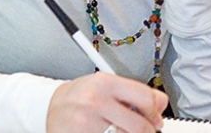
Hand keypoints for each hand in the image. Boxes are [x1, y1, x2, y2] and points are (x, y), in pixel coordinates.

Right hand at [46, 73, 167, 132]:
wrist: (49, 106)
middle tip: (145, 131)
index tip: (155, 118)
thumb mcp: (105, 84)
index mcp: (104, 83)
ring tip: (119, 130)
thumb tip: (160, 103)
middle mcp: (95, 102)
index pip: (145, 98)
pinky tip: (107, 132)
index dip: (155, 112)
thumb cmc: (80, 96)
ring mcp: (86, 123)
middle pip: (138, 126)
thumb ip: (133, 92)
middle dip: (147, 132)